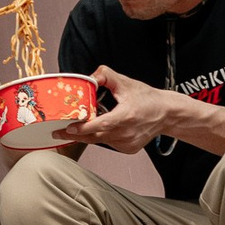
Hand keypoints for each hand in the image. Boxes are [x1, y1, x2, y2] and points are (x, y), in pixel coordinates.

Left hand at [59, 64, 177, 152]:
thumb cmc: (148, 99)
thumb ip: (106, 75)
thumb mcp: (127, 83)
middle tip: (57, 131)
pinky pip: (108, 143)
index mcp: (126, 116)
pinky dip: (101, 136)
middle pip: (95, 136)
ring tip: (74, 127)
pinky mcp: (128, 149)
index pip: (101, 125)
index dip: (83, 127)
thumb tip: (90, 77)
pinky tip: (101, 128)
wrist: (167, 114)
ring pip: (100, 141)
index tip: (68, 127)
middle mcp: (127, 132)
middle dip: (75, 134)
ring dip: (86, 135)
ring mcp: (127, 143)